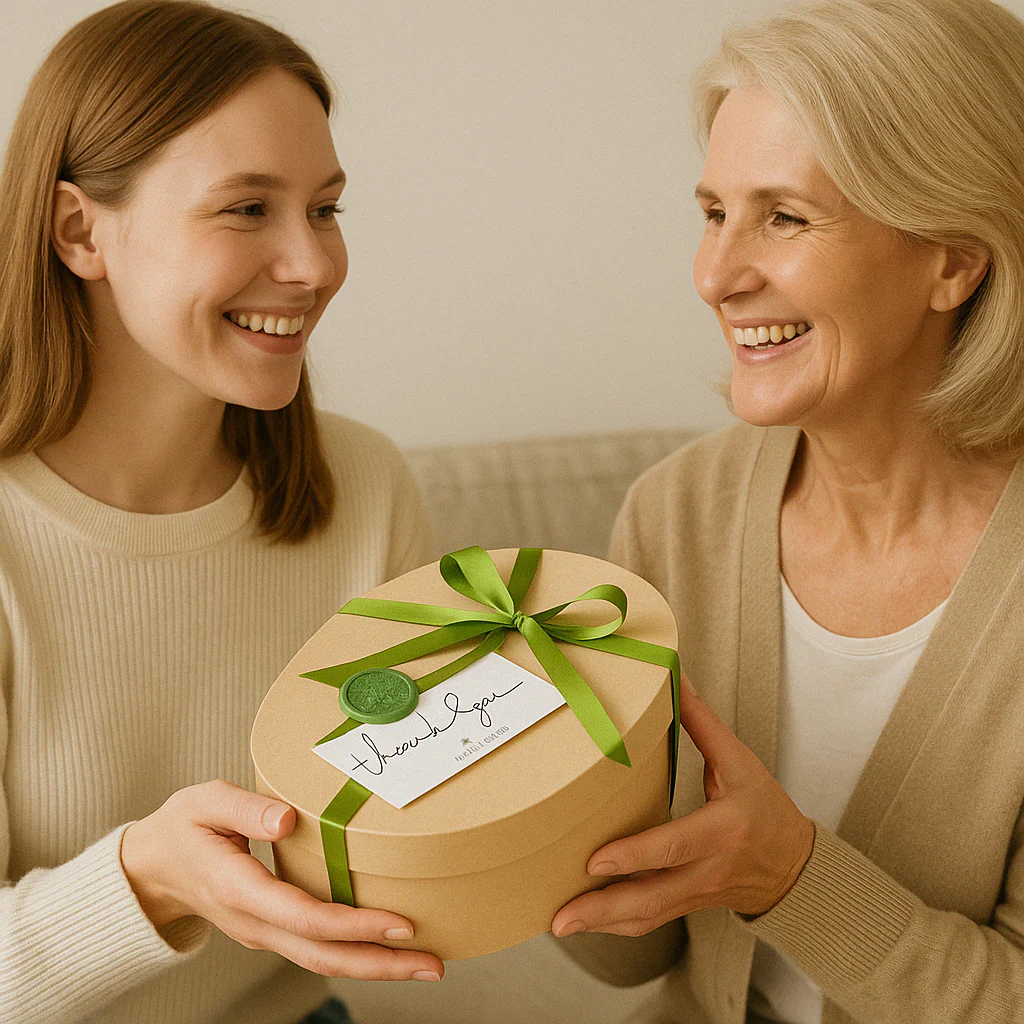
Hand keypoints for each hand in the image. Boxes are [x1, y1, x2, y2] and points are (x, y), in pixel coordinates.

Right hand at [120, 779, 443, 980]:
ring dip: (375, 966)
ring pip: (323, 961)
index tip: (399, 923)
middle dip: (380, 963)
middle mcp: (254, 922)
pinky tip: (389, 949)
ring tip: (428, 963)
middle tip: (434, 963)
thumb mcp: (205, 802)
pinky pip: (317, 950)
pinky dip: (356, 954)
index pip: (304, 916)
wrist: (152, 868)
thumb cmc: (183, 826)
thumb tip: (287, 819)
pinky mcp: (272, 931)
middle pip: (323, 955)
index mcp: (238, 889)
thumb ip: (245, 809)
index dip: (353, 924)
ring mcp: (263, 933)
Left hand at [551, 681, 813, 937]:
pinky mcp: (687, 906)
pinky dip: (616, 926)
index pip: (674, 846)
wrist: (796, 866)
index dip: (635, 856)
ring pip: (647, 917)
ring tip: (559, 924)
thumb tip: (676, 677)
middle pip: (653, 897)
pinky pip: (651, 921)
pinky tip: (585, 924)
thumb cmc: (766, 807)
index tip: (595, 859)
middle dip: (604, 908)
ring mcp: (697, 894)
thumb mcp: (741, 762)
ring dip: (602, 923)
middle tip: (561, 916)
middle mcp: (708, 869)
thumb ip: (704, 723)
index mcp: (722, 830)